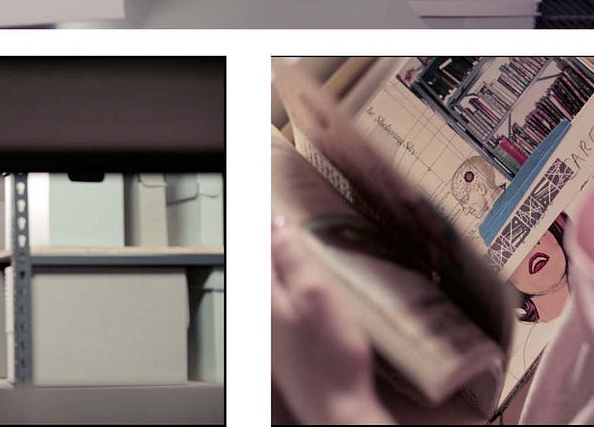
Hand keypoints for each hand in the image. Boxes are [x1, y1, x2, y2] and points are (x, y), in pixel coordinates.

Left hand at [271, 216, 392, 425]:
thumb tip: (276, 223)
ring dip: (279, 255)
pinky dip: (288, 279)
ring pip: (269, 277)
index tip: (263, 188)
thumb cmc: (331, 358)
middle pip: (260, 258)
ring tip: (291, 233)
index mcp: (262, 291)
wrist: (336, 409)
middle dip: (268, 233)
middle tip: (277, 207)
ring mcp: (269, 325)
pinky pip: (279, 296)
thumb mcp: (317, 295)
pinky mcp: (283, 339)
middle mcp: (259, 307)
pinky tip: (305, 279)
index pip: (257, 240)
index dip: (262, 214)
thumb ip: (292, 257)